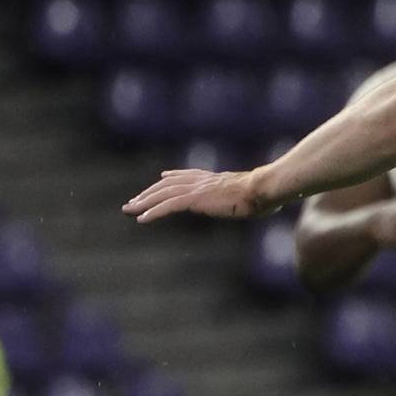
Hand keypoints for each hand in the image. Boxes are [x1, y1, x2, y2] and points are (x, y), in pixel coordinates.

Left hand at [125, 169, 267, 222]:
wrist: (263, 189)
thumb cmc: (266, 193)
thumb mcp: (253, 194)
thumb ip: (247, 196)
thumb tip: (261, 201)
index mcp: (215, 179)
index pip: (188, 176)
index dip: (172, 177)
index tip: (161, 179)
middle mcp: (202, 181)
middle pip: (168, 185)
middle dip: (149, 193)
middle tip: (134, 202)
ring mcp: (197, 189)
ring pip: (163, 195)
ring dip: (144, 202)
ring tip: (130, 209)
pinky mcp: (195, 199)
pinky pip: (168, 206)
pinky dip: (153, 212)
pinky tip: (141, 219)